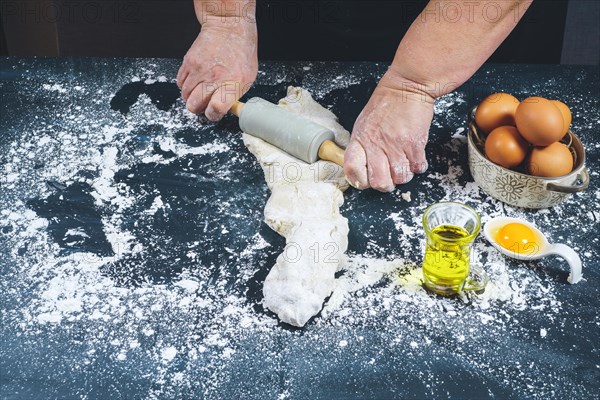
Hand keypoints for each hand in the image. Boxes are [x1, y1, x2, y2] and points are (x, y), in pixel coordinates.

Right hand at [177, 18, 257, 120]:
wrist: (229, 27)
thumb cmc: (241, 52)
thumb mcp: (248, 77)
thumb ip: (235, 94)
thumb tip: (225, 109)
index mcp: (232, 83)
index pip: (215, 108)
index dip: (212, 115)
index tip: (213, 113)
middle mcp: (214, 78)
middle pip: (194, 105)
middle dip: (198, 108)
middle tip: (204, 103)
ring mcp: (199, 69)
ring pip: (185, 95)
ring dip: (191, 97)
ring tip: (200, 90)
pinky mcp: (189, 62)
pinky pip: (180, 82)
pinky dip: (185, 85)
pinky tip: (195, 81)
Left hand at [343, 72, 433, 191]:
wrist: (407, 87)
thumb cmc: (386, 104)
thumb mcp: (364, 124)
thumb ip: (362, 146)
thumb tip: (361, 168)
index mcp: (361, 140)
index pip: (352, 170)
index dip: (359, 180)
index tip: (365, 180)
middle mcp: (376, 145)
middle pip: (379, 182)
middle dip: (385, 185)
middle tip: (389, 177)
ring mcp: (396, 146)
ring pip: (400, 178)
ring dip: (404, 175)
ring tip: (403, 163)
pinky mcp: (415, 144)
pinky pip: (417, 168)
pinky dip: (418, 166)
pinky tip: (414, 156)